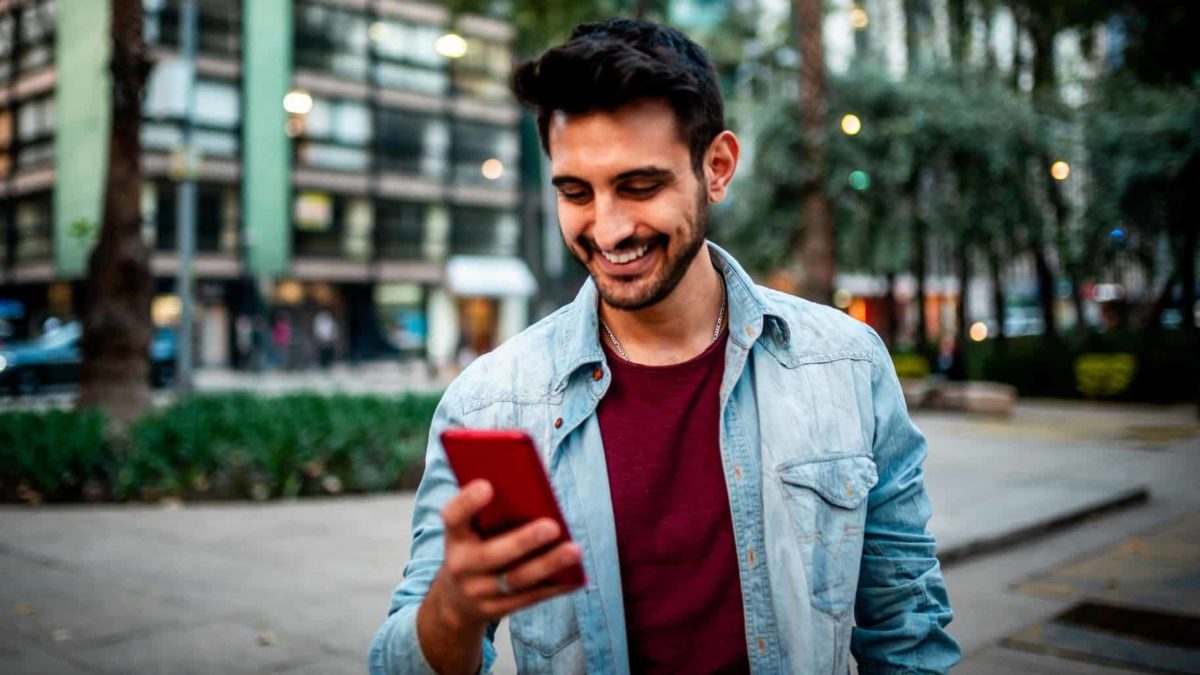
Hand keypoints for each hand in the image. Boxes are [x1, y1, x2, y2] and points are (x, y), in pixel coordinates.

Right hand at [434, 480, 583, 626]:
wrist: (456, 600)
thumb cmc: (474, 547)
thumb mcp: (470, 530)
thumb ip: (491, 511)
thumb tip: (533, 488)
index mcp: (455, 537)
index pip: (453, 517)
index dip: (467, 502)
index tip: (487, 486)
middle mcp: (462, 566)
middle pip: (491, 556)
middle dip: (524, 541)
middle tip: (552, 526)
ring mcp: (479, 592)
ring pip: (517, 580)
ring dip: (548, 565)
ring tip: (574, 551)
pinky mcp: (498, 609)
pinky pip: (531, 598)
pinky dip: (557, 586)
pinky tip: (577, 575)